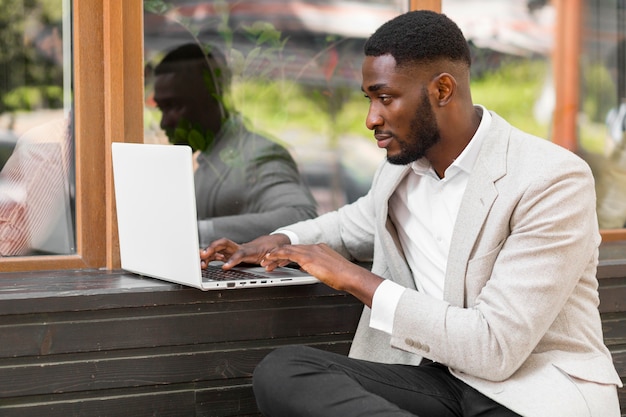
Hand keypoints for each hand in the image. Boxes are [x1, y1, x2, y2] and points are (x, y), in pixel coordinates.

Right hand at [199, 233, 290, 268]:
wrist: (272, 242)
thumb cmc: (272, 248)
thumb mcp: (275, 254)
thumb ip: (271, 259)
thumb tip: (266, 263)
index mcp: (251, 249)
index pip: (240, 253)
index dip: (233, 260)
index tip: (225, 267)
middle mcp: (239, 247)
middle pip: (224, 244)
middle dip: (213, 248)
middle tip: (203, 255)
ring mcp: (234, 250)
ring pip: (218, 248)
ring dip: (208, 253)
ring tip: (199, 261)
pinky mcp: (231, 253)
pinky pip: (217, 254)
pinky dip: (209, 258)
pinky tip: (202, 262)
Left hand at [262, 243, 382, 306]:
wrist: (350, 275)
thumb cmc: (343, 276)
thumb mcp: (328, 270)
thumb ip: (318, 267)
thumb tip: (310, 270)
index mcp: (320, 249)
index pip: (299, 250)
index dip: (287, 254)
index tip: (280, 259)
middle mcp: (314, 247)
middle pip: (291, 249)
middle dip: (278, 255)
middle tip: (267, 260)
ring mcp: (311, 251)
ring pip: (287, 250)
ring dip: (274, 256)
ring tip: (265, 262)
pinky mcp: (308, 257)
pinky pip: (287, 253)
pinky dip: (277, 256)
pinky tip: (270, 259)